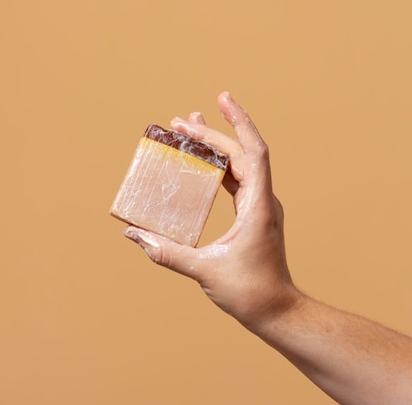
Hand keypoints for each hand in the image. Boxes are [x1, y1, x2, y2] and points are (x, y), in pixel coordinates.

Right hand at [124, 92, 299, 329]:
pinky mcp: (254, 213)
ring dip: (216, 144)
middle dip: (212, 133)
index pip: (252, 151)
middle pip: (240, 152)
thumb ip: (167, 252)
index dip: (239, 122)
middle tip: (181, 120)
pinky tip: (202, 160)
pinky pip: (237, 178)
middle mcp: (263, 199)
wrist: (277, 311)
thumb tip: (134, 235)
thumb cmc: (249, 292)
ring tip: (188, 127)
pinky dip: (219, 164)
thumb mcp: (205, 271)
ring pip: (240, 163)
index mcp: (257, 205)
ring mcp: (260, 205)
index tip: (222, 100)